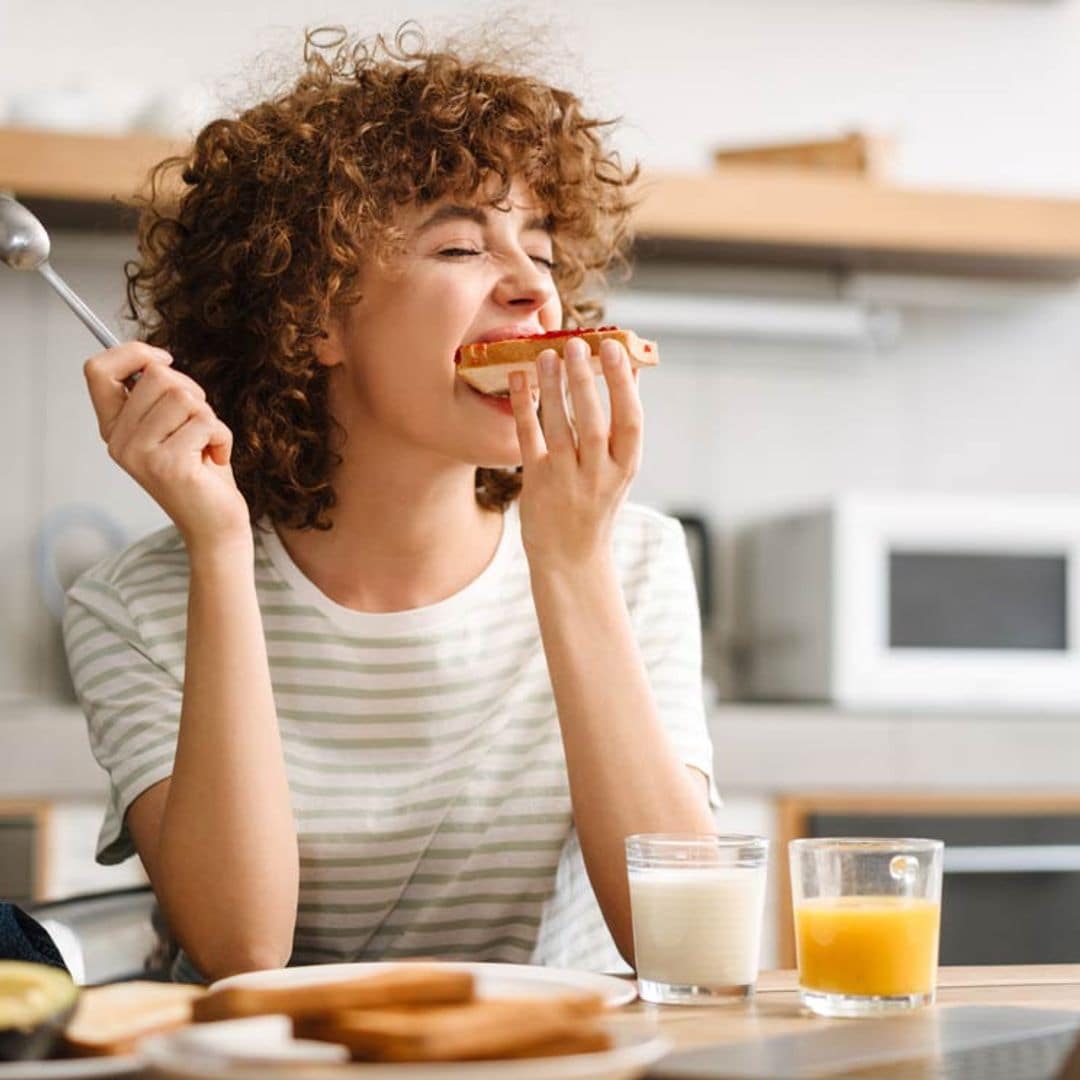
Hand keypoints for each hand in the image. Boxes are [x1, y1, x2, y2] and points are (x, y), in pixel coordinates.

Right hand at [83, 343, 250, 553]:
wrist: (215, 525)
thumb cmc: (200, 473)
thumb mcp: (172, 426)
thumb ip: (157, 396)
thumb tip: (155, 359)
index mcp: (114, 428)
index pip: (98, 370)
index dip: (134, 352)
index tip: (165, 358)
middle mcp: (119, 441)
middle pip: (156, 375)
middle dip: (192, 390)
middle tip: (200, 422)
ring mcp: (141, 454)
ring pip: (183, 396)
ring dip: (209, 416)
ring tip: (206, 444)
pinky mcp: (169, 465)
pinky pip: (206, 422)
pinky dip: (223, 436)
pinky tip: (216, 459)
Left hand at [509, 336, 641, 572]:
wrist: (572, 556)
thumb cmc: (597, 500)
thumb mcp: (620, 465)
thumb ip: (624, 419)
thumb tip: (633, 366)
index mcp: (626, 466)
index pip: (630, 420)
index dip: (623, 383)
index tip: (614, 348)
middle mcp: (599, 475)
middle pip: (592, 422)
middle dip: (584, 381)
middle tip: (575, 344)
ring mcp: (566, 480)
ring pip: (559, 428)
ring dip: (552, 388)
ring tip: (547, 355)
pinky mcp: (537, 483)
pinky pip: (529, 439)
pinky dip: (523, 408)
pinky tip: (518, 380)